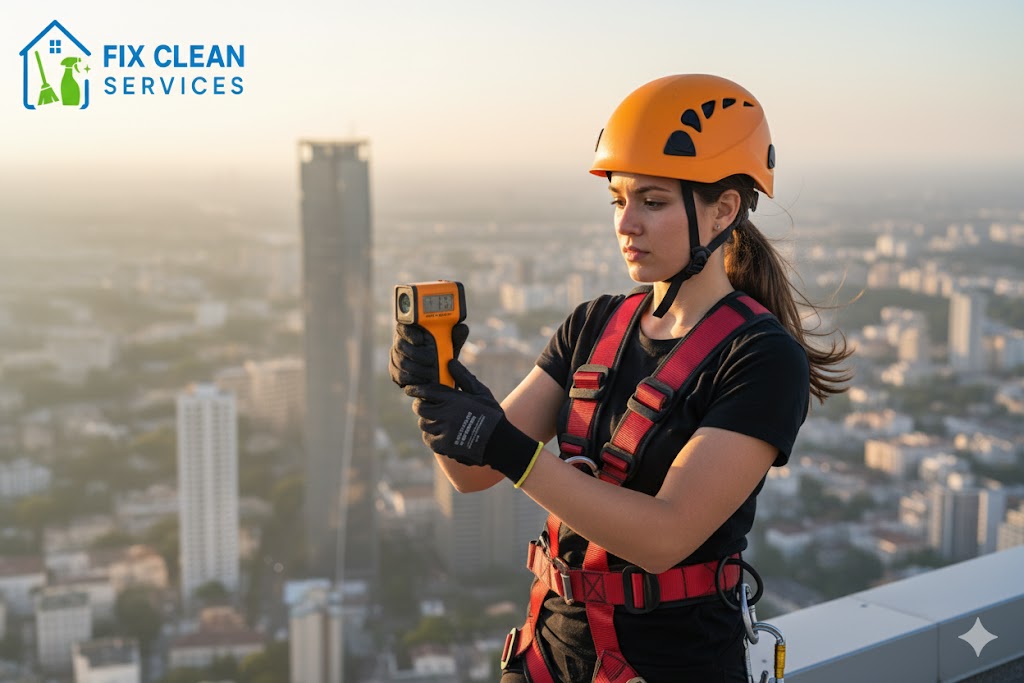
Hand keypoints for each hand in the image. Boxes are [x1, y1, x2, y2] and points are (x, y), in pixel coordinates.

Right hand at [389, 322, 468, 387]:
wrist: (441, 374)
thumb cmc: (445, 353)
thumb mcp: (453, 344)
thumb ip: (457, 335)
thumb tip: (461, 327)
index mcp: (412, 329)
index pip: (403, 325)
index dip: (409, 332)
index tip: (421, 340)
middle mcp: (401, 341)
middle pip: (400, 345)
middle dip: (416, 354)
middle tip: (432, 360)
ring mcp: (396, 357)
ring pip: (401, 362)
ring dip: (418, 368)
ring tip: (432, 372)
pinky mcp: (395, 372)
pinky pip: (400, 376)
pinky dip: (413, 379)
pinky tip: (424, 381)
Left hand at [405, 360, 539, 482]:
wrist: (499, 442)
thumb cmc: (491, 414)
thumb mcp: (481, 392)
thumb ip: (463, 377)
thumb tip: (449, 362)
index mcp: (454, 399)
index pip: (427, 391)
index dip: (415, 389)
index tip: (409, 389)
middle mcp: (446, 414)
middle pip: (420, 408)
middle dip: (421, 405)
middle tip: (424, 405)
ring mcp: (444, 431)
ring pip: (424, 423)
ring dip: (428, 420)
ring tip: (436, 419)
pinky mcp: (443, 446)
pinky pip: (429, 438)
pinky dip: (431, 435)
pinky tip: (440, 433)